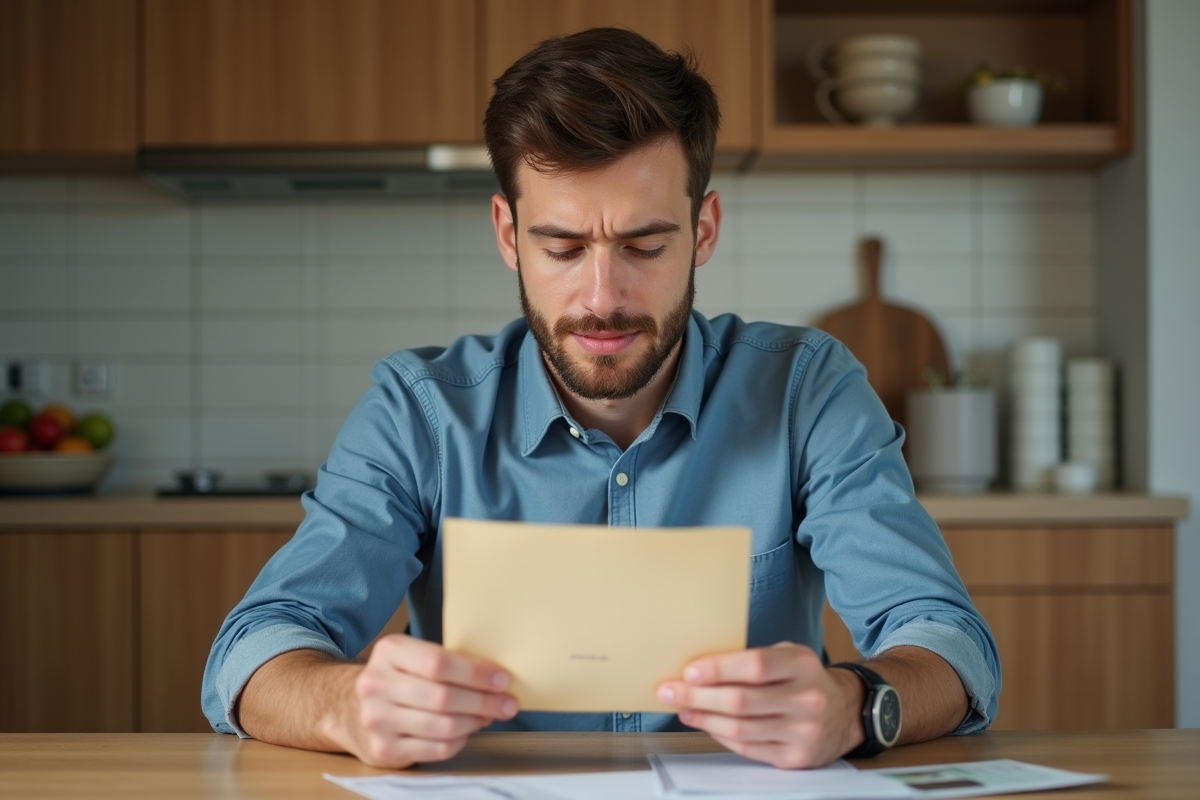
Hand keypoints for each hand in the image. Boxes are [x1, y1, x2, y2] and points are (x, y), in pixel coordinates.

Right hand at [337, 634, 517, 767]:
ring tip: (489, 715)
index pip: (439, 663)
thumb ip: (444, 660)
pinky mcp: (384, 750)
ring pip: (444, 726)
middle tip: (507, 703)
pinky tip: (467, 730)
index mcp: (389, 652)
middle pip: (444, 697)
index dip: (476, 673)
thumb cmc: (393, 679)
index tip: (502, 679)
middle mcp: (377, 685)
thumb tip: (495, 677)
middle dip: (484, 701)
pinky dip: (460, 740)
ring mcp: (377, 721)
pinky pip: (436, 749)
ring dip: (476, 722)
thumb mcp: (408, 656)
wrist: (345, 707)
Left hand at [656, 642, 863, 768]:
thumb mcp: (788, 656)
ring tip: (683, 707)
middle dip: (698, 696)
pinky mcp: (795, 758)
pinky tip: (705, 723)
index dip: (718, 669)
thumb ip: (752, 660)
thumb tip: (699, 669)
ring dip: (703, 718)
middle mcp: (807, 699)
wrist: (845, 713)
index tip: (689, 671)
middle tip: (670, 690)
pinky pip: (747, 747)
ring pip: (740, 728)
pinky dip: (720, 735)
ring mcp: (803, 732)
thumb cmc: (804, 679)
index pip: (754, 666)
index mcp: (802, 665)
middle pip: (741, 701)